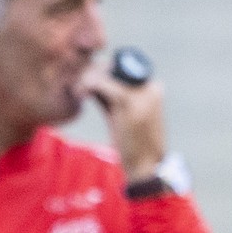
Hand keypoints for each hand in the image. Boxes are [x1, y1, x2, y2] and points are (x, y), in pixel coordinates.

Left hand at [80, 65, 166, 181]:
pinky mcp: (126, 100)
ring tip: (78, 93)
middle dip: (92, 74)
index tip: (88, 86)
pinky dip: (86, 85)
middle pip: (113, 66)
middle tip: (80, 90)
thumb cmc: (133, 145)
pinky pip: (100, 82)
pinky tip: (79, 95)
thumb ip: (110, 97)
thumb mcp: (124, 116)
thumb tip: (88, 80)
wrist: (145, 166)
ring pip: (105, 71)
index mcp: (153, 88)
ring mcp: (140, 92)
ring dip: (86, 79)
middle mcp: (150, 85)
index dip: (102, 73)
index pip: (123, 68)